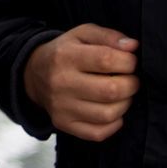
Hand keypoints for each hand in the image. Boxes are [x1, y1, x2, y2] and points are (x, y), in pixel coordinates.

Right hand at [24, 24, 139, 141]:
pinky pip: (98, 133)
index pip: (107, 60)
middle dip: (131, 84)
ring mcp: (61, 107)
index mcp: (66, 56)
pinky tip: (112, 110)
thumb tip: (133, 47)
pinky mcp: (63, 123)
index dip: (129, 62)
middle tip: (130, 79)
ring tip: (121, 94)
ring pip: (108, 114)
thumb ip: (108, 36)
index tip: (130, 62)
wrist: (34, 74)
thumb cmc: (66, 52)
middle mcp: (61, 82)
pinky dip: (113, 123)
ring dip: (124, 104)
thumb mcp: (82, 34)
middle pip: (111, 90)